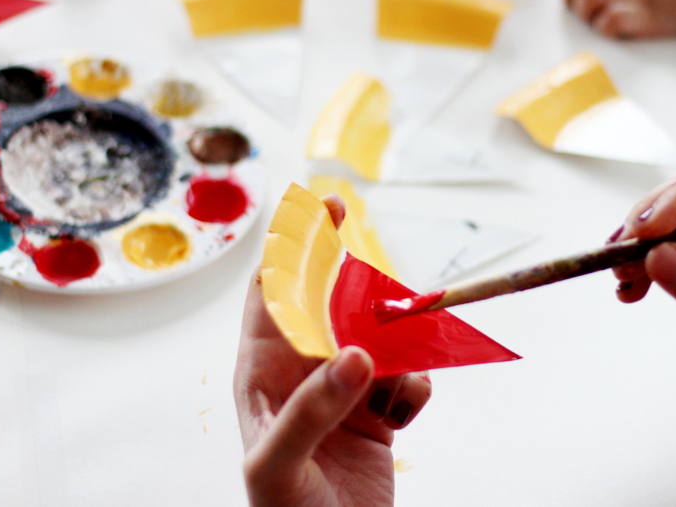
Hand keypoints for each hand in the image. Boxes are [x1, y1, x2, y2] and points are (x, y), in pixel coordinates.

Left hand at [234, 195, 432, 506]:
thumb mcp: (279, 466)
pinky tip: (402, 412)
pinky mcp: (377, 414)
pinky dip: (415, 386)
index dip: (294, 245)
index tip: (324, 208)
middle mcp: (301, 374)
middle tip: (390, 275)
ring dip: (398, 342)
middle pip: (332, 305)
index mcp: (261, 374)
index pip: (272, 292)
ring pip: (377, 337)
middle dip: (360, 286)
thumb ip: (309, 409)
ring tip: (398, 366)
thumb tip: (353, 355)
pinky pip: (405, 378)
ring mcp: (341, 392)